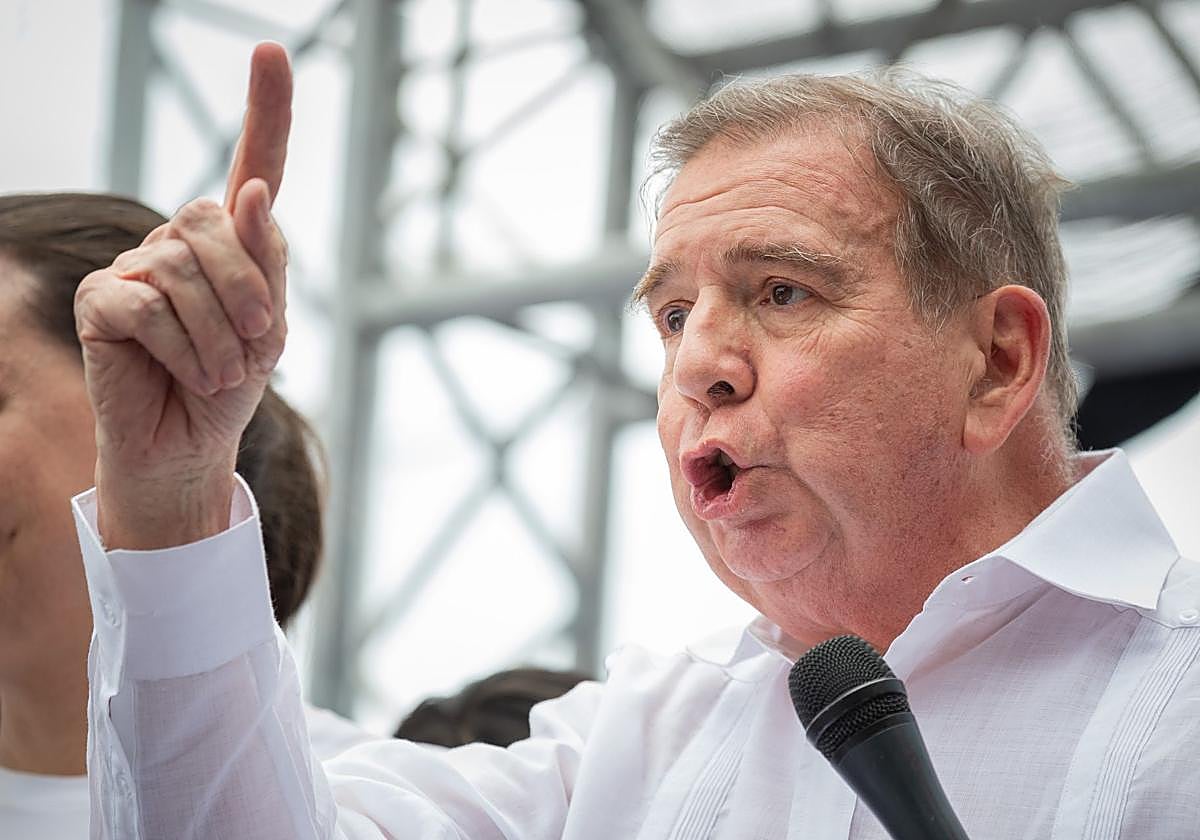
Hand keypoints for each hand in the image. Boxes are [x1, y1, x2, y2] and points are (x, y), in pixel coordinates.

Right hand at [75, 43, 292, 548]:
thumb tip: (247, 194)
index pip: (255, 164)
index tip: (274, 52)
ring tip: (221, 372)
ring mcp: (135, 265)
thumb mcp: (269, 329)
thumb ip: (265, 264)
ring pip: (183, 268)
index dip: (266, 111)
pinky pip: (146, 305)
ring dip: (219, 333)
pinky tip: (187, 371)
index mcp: (233, 241)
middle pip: (216, 219)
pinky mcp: (101, 298)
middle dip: (248, 287)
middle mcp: (181, 240)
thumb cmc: (232, 383)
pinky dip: (181, 347)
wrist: (189, 445)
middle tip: (259, 342)